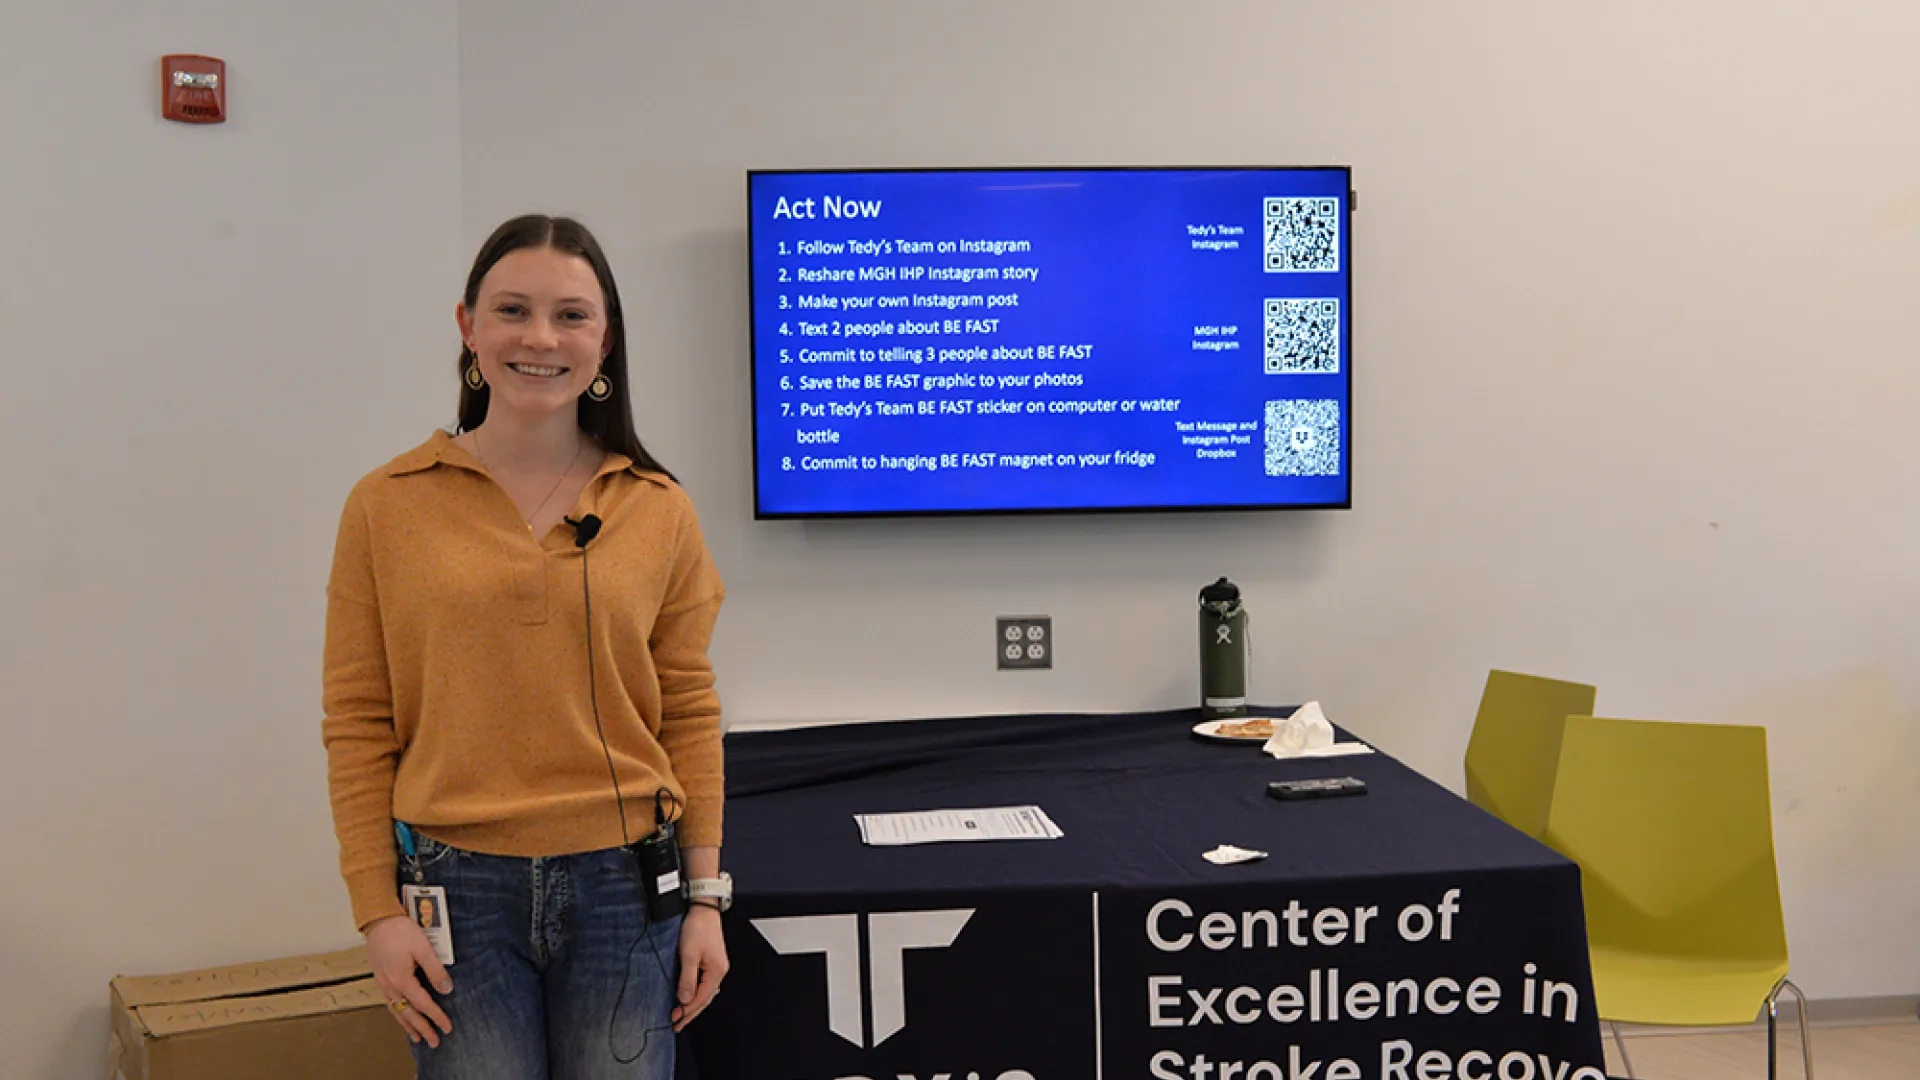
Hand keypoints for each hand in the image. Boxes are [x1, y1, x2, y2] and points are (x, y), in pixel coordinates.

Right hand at [365, 914, 453, 1046]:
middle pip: (408, 1013)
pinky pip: (389, 1003)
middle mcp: (391, 986)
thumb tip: (447, 989)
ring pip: (396, 1010)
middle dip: (422, 1029)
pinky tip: (401, 1015)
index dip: (436, 1016)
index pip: (423, 1004)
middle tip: (434, 1042)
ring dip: (408, 1025)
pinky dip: (397, 1014)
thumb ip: (435, 970)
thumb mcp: (423, 948)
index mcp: (402, 980)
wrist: (378, 920)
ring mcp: (383, 983)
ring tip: (417, 1037)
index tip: (447, 1028)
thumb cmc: (401, 931)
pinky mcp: (380, 978)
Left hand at [672, 904, 728, 1030]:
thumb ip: (687, 979)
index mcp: (716, 972)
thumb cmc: (697, 928)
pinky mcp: (711, 961)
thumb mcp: (689, 955)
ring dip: (692, 1004)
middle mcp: (719, 971)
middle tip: (676, 1025)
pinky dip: (695, 993)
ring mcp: (716, 966)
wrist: (703, 909)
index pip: (701, 998)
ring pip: (704, 992)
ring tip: (680, 1016)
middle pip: (704, 998)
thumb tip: (684, 999)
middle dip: (690, 1012)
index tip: (674, 1021)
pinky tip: (689, 997)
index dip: (687, 1011)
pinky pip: (703, 984)